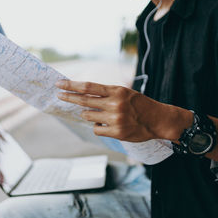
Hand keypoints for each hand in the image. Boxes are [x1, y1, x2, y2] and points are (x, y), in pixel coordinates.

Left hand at [55, 80, 190, 141]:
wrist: (158, 120)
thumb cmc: (139, 105)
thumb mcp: (124, 93)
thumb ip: (105, 93)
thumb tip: (82, 94)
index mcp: (116, 91)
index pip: (88, 87)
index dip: (72, 85)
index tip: (59, 84)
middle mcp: (115, 104)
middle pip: (84, 101)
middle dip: (69, 98)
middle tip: (59, 95)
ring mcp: (115, 119)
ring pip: (88, 116)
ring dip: (89, 115)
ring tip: (101, 114)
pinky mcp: (117, 132)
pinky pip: (96, 129)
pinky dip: (98, 127)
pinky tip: (107, 125)